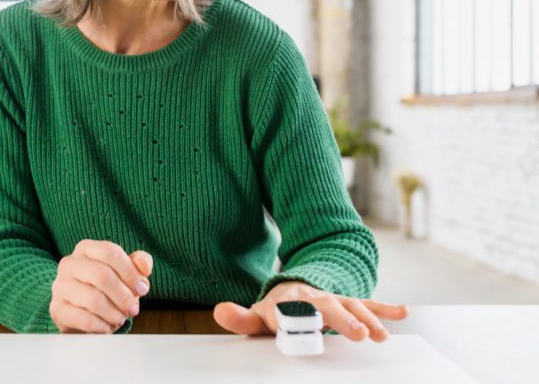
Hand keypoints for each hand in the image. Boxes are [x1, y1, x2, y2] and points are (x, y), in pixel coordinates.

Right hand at [50, 240, 152, 333]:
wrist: (79, 308)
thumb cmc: (106, 285)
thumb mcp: (125, 269)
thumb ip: (139, 262)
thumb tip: (145, 268)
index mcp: (86, 248)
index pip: (109, 252)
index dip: (130, 272)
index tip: (142, 288)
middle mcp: (69, 263)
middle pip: (101, 275)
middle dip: (123, 295)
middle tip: (133, 308)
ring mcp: (60, 286)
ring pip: (93, 299)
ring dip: (114, 313)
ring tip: (121, 318)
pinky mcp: (57, 309)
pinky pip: (84, 319)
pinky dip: (102, 326)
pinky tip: (108, 327)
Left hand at [213, 281, 407, 341]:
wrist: (296, 288)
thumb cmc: (278, 310)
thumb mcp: (258, 315)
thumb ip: (241, 317)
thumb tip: (218, 311)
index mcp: (292, 300)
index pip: (296, 309)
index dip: (302, 317)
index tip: (310, 325)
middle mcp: (317, 297)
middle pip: (330, 308)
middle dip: (344, 320)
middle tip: (358, 334)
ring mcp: (336, 299)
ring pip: (354, 306)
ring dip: (369, 319)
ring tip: (382, 334)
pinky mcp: (351, 304)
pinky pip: (370, 305)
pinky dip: (386, 308)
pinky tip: (403, 312)